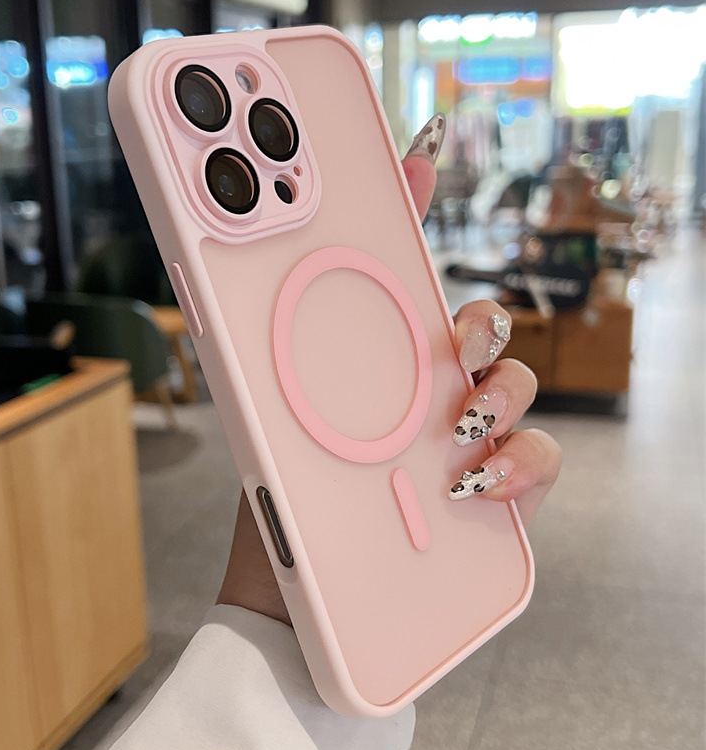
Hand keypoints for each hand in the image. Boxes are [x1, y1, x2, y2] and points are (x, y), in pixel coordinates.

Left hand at [217, 115, 561, 624]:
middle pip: (481, 330)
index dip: (413, 213)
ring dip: (500, 395)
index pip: (405, 278)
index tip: (414, 155)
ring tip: (458, 427)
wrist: (290, 594)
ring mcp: (464, 442)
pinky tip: (475, 481)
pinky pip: (538, 464)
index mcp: (374, 362)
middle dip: (482, 321)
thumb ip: (249, 329)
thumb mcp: (257, 403)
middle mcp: (426, 393)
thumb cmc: (274, 492)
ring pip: (517, 390)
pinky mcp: (493, 495)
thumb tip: (211, 247)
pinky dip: (520, 464)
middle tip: (461, 333)